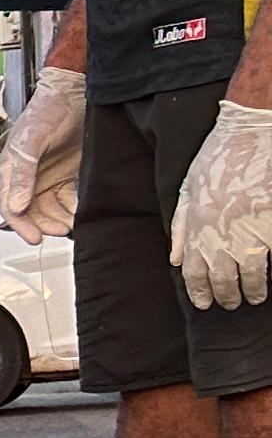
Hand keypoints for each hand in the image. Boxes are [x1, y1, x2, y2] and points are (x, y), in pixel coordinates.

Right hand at [0, 66, 83, 241]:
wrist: (75, 92)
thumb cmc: (47, 110)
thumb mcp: (32, 141)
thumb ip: (24, 173)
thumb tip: (18, 205)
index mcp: (12, 172)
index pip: (10, 207)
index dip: (20, 225)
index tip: (35, 238)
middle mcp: (28, 179)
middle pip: (31, 213)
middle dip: (45, 224)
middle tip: (61, 230)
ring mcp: (48, 178)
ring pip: (50, 209)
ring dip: (61, 219)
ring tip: (75, 223)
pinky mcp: (67, 175)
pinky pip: (68, 199)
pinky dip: (74, 208)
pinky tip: (82, 210)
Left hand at [171, 99, 271, 309]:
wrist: (250, 134)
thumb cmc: (217, 159)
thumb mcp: (188, 191)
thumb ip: (181, 228)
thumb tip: (175, 259)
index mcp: (197, 225)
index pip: (194, 272)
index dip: (199, 292)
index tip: (206, 303)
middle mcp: (220, 231)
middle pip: (222, 277)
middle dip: (227, 296)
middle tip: (232, 304)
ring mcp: (249, 227)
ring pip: (251, 273)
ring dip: (253, 290)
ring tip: (255, 296)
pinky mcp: (270, 222)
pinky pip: (271, 255)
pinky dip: (271, 270)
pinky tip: (271, 277)